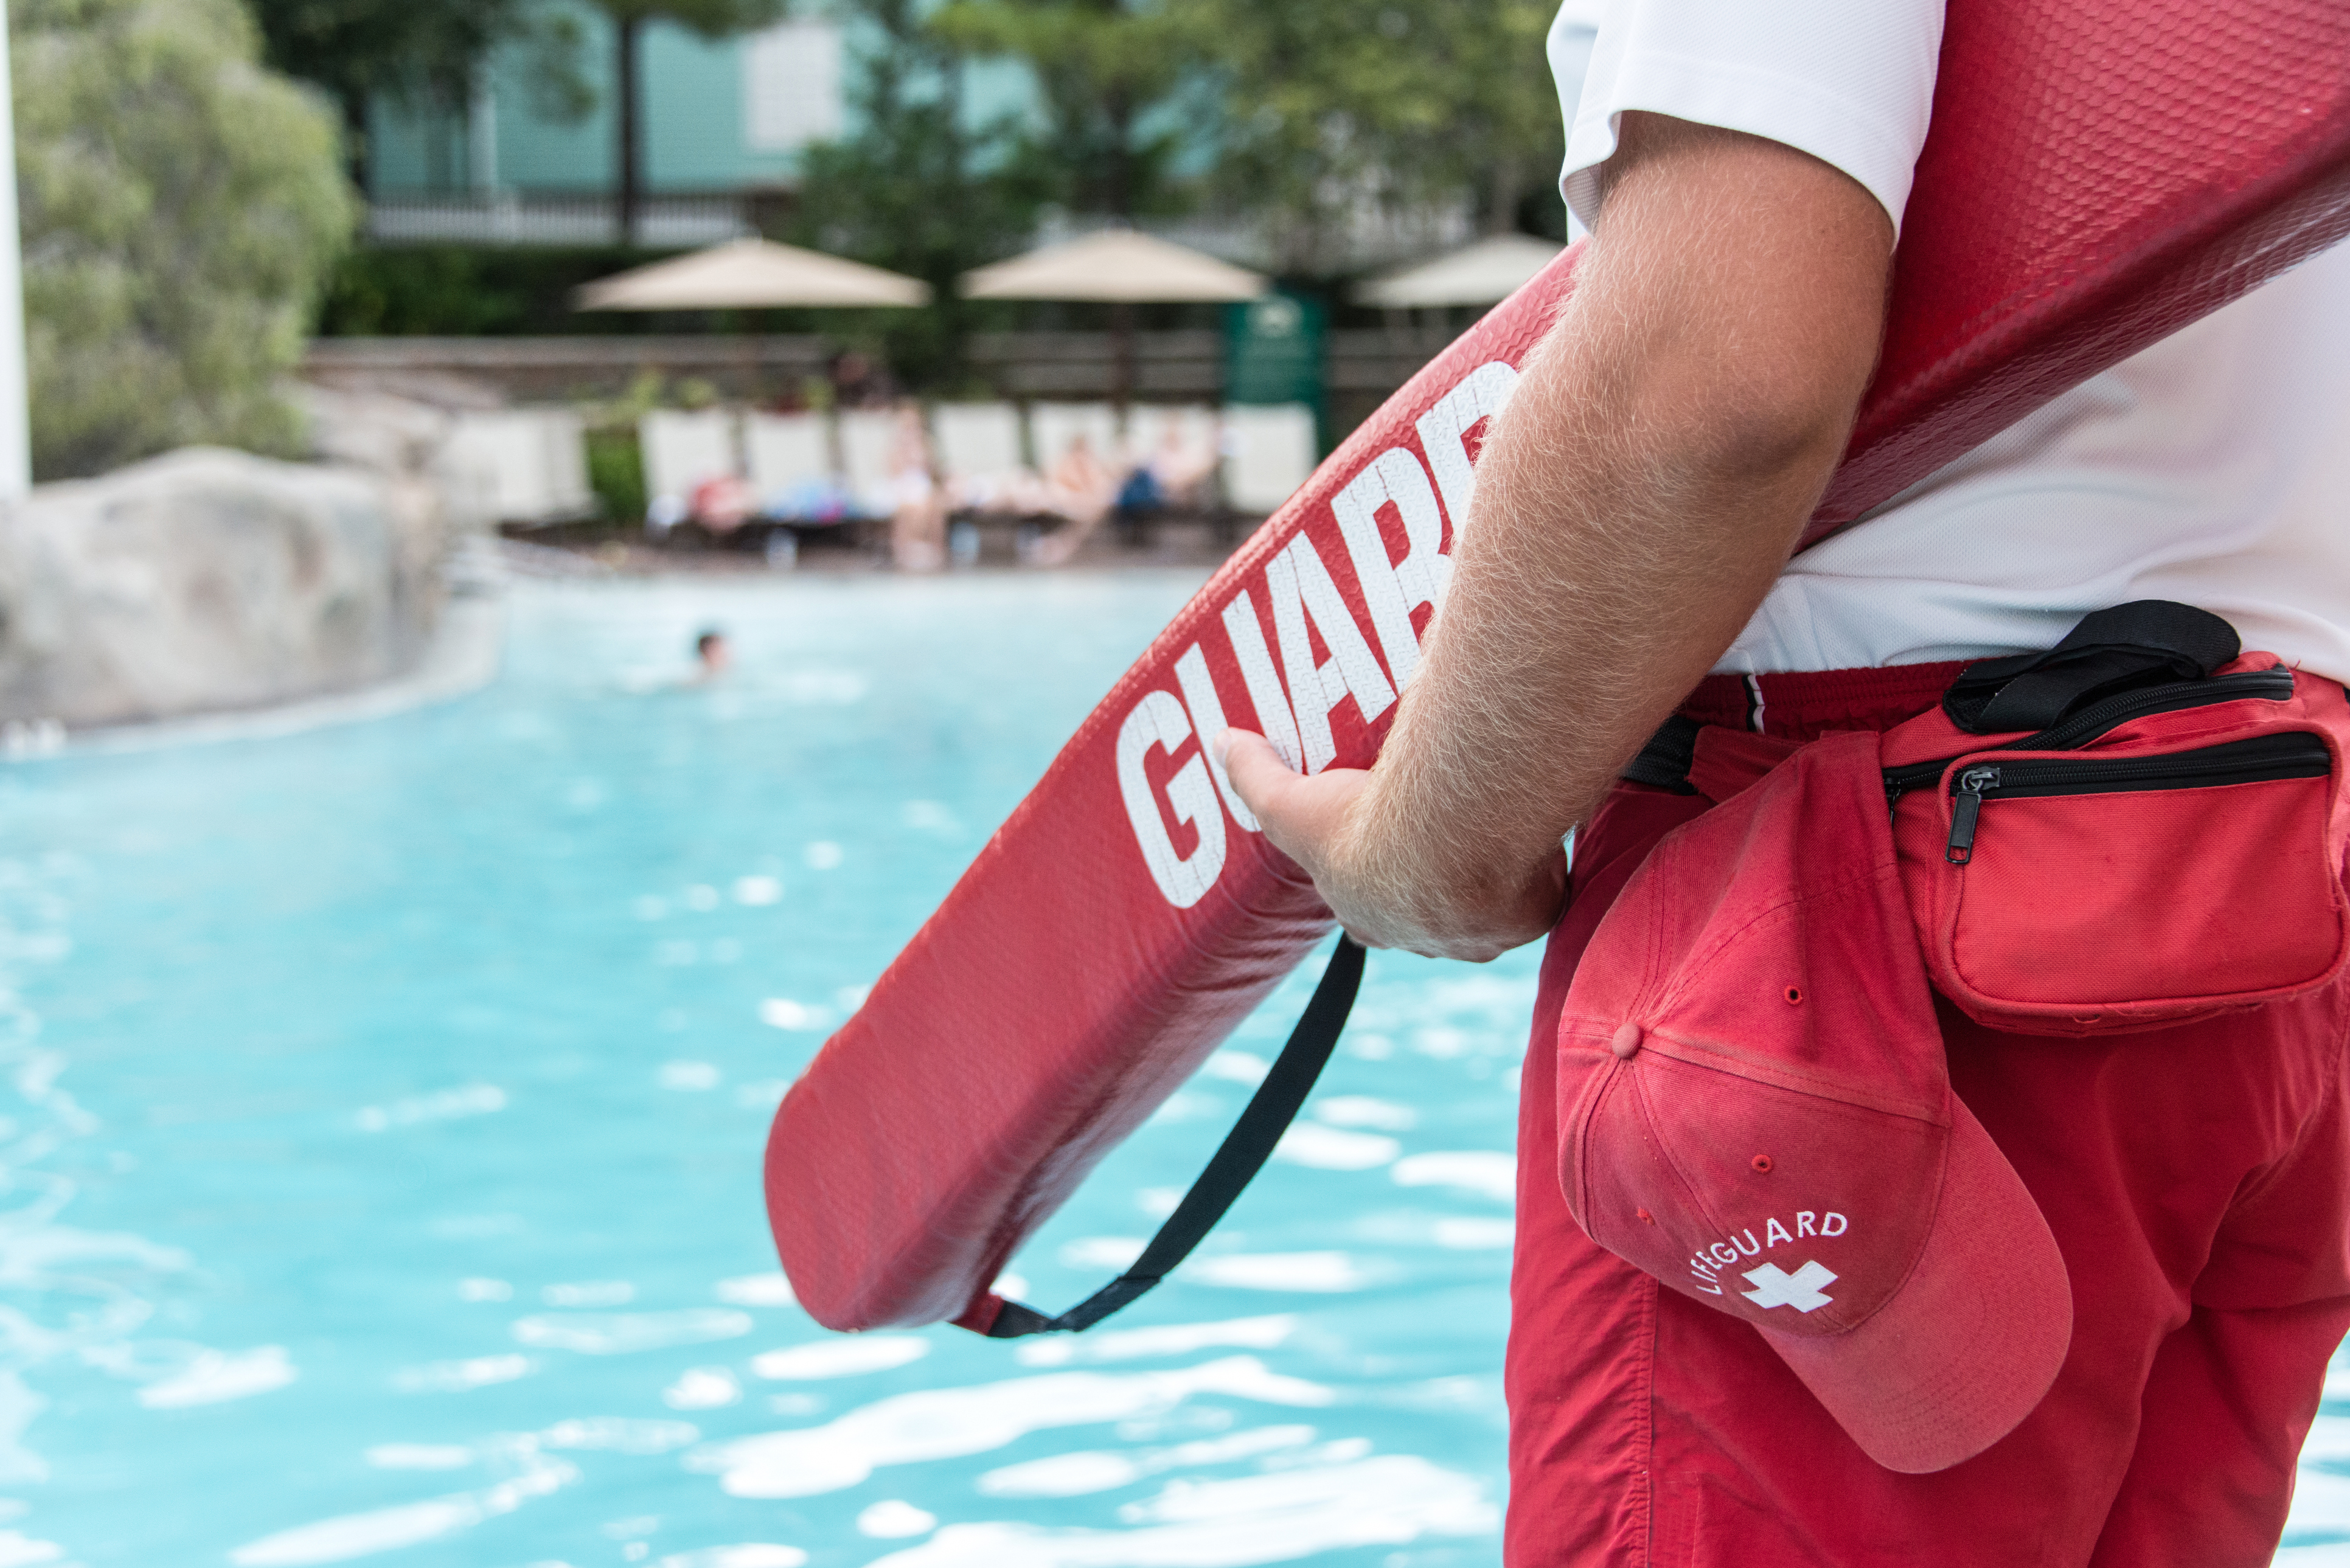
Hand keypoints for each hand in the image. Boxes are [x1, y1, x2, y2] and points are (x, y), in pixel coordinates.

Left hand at [1217, 728, 1565, 959]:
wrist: (1450, 840)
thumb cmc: (1365, 827)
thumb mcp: (1291, 802)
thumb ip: (1255, 773)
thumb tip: (1221, 740)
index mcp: (1370, 917)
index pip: (1364, 913)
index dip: (1372, 885)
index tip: (1384, 850)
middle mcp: (1426, 937)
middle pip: (1432, 912)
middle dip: (1440, 878)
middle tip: (1449, 827)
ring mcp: (1480, 935)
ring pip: (1490, 905)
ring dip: (1494, 872)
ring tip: (1498, 819)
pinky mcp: (1531, 917)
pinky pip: (1541, 893)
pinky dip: (1542, 864)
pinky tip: (1541, 824)